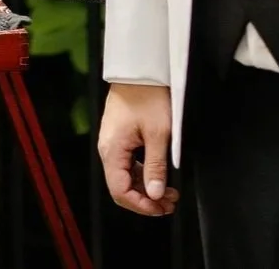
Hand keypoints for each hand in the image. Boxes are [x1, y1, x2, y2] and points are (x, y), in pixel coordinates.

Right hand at [97, 83, 178, 216]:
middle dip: (145, 199)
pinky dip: (142, 174)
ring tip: (169, 191)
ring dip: (146, 187)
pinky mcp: (119, 137)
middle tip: (169, 203)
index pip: (120, 191)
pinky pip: (127, 164)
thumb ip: (156, 167)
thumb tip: (155, 195)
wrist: (140, 70)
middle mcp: (108, 149)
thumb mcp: (159, 134)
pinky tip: (158, 174)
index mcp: (112, 150)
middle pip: (121, 187)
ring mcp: (112, 143)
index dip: (141, 205)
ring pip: (125, 176)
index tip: (161, 208)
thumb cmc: (148, 96)